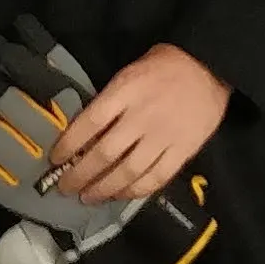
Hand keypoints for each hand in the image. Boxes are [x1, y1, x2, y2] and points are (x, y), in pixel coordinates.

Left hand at [51, 44, 229, 202]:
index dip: (69, 145)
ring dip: (104, 188)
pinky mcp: (183, 151)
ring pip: (128, 171)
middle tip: (66, 187)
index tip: (55, 159)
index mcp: (125, 91)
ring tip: (88, 197)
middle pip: (105, 153)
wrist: (209, 66)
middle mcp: (142, 116)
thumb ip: (109, 101)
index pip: (89, 123)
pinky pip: (156, 178)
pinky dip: (135, 191)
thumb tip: (84, 134)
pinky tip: (121, 195)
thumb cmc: (162, 66)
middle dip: (80, 175)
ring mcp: (164, 136)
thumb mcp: (128, 73)